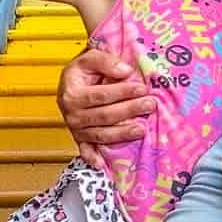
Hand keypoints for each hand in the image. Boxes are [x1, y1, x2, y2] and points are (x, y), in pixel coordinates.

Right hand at [57, 48, 155, 166]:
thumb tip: (125, 71)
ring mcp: (76, 128)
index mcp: (72, 94)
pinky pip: (86, 150)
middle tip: (150, 105)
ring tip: (142, 129)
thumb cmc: (83, 68)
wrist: (72, 80)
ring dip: (122, 133)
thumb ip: (106, 61)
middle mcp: (72, 114)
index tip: (142, 88)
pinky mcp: (79, 138)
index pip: (102, 95)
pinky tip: (103, 165)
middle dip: (129, 110)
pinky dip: (93, 158)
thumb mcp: (90, 56)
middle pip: (105, 115)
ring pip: (101, 134)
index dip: (123, 92)